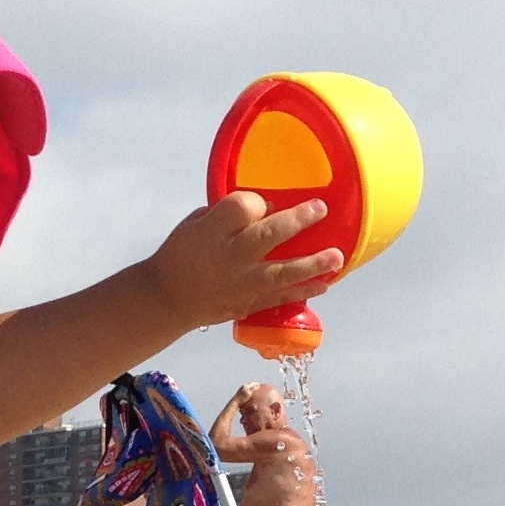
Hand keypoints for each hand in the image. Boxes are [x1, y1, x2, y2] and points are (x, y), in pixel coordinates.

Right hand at [149, 192, 341, 328]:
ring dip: (312, 264)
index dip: (257, 201)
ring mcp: (241, 284)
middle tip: (321, 210)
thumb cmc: (183, 253)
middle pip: (268, 235)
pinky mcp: (248, 304)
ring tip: (337, 256)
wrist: (168, 298)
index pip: (241, 207)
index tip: (264, 203)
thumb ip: (228, 215)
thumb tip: (266, 208)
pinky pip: (280, 298)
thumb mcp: (196, 223)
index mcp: (211, 232)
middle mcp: (228, 258)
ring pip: (282, 272)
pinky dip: (303, 291)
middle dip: (297, 221)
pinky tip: (324, 284)